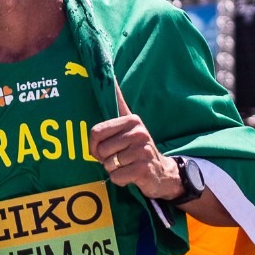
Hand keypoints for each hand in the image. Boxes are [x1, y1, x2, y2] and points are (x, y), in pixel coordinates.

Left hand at [89, 82, 182, 201]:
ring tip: (127, 165)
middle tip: (119, 158)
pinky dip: (120, 180)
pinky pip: (116, 176)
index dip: (94, 145)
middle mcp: (139, 131)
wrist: (161, 172)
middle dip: (105, 159)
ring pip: (108, 164)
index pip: (95, 132)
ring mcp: (142, 150)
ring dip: (114, 169)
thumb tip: (110, 74)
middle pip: (100, 150)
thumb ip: (119, 104)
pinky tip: (132, 174)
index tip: (101, 147)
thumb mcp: (129, 125)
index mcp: (131, 120)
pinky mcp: (144, 168)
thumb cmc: (137, 148)